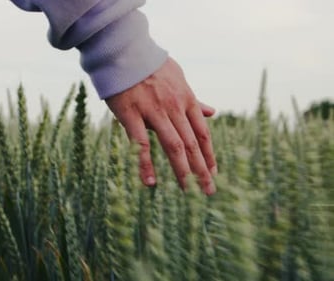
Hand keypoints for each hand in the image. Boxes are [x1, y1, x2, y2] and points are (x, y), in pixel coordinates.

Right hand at [105, 57, 216, 194]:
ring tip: (189, 191)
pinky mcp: (131, 114)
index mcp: (185, 99)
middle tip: (209, 191)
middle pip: (192, 143)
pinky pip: (141, 144)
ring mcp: (154, 111)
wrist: (124, 52)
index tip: (214, 172)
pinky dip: (146, 164)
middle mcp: (174, 107)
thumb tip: (211, 112)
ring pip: (173, 146)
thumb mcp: (178, 80)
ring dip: (183, 170)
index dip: (209, 155)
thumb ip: (193, 100)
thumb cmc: (150, 67)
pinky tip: (150, 182)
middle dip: (202, 169)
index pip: (202, 133)